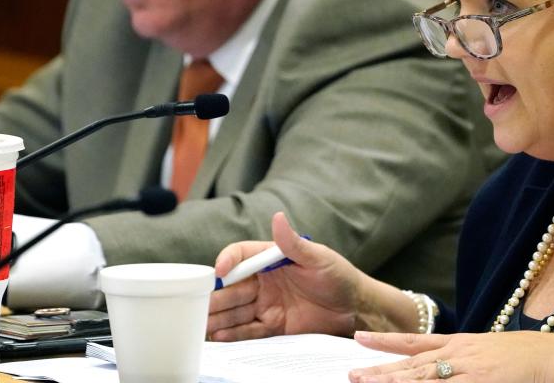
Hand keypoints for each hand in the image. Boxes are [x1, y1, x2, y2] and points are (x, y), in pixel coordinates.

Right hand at [207, 211, 367, 340]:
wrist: (354, 308)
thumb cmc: (338, 275)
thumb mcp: (318, 257)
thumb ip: (293, 243)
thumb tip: (278, 217)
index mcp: (270, 259)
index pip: (241, 256)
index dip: (227, 261)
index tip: (219, 271)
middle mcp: (263, 282)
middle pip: (232, 287)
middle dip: (214, 296)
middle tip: (199, 305)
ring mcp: (266, 305)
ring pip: (235, 310)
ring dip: (217, 316)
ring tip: (202, 324)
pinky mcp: (273, 326)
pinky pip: (248, 330)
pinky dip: (232, 333)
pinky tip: (219, 335)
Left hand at [348, 331, 553, 382]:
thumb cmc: (527, 359)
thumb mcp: (490, 352)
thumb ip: (467, 359)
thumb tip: (446, 366)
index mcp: (460, 345)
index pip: (415, 342)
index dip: (385, 342)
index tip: (359, 338)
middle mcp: (459, 356)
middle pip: (411, 365)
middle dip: (379, 369)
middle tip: (351, 373)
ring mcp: (467, 372)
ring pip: (421, 379)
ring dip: (392, 382)